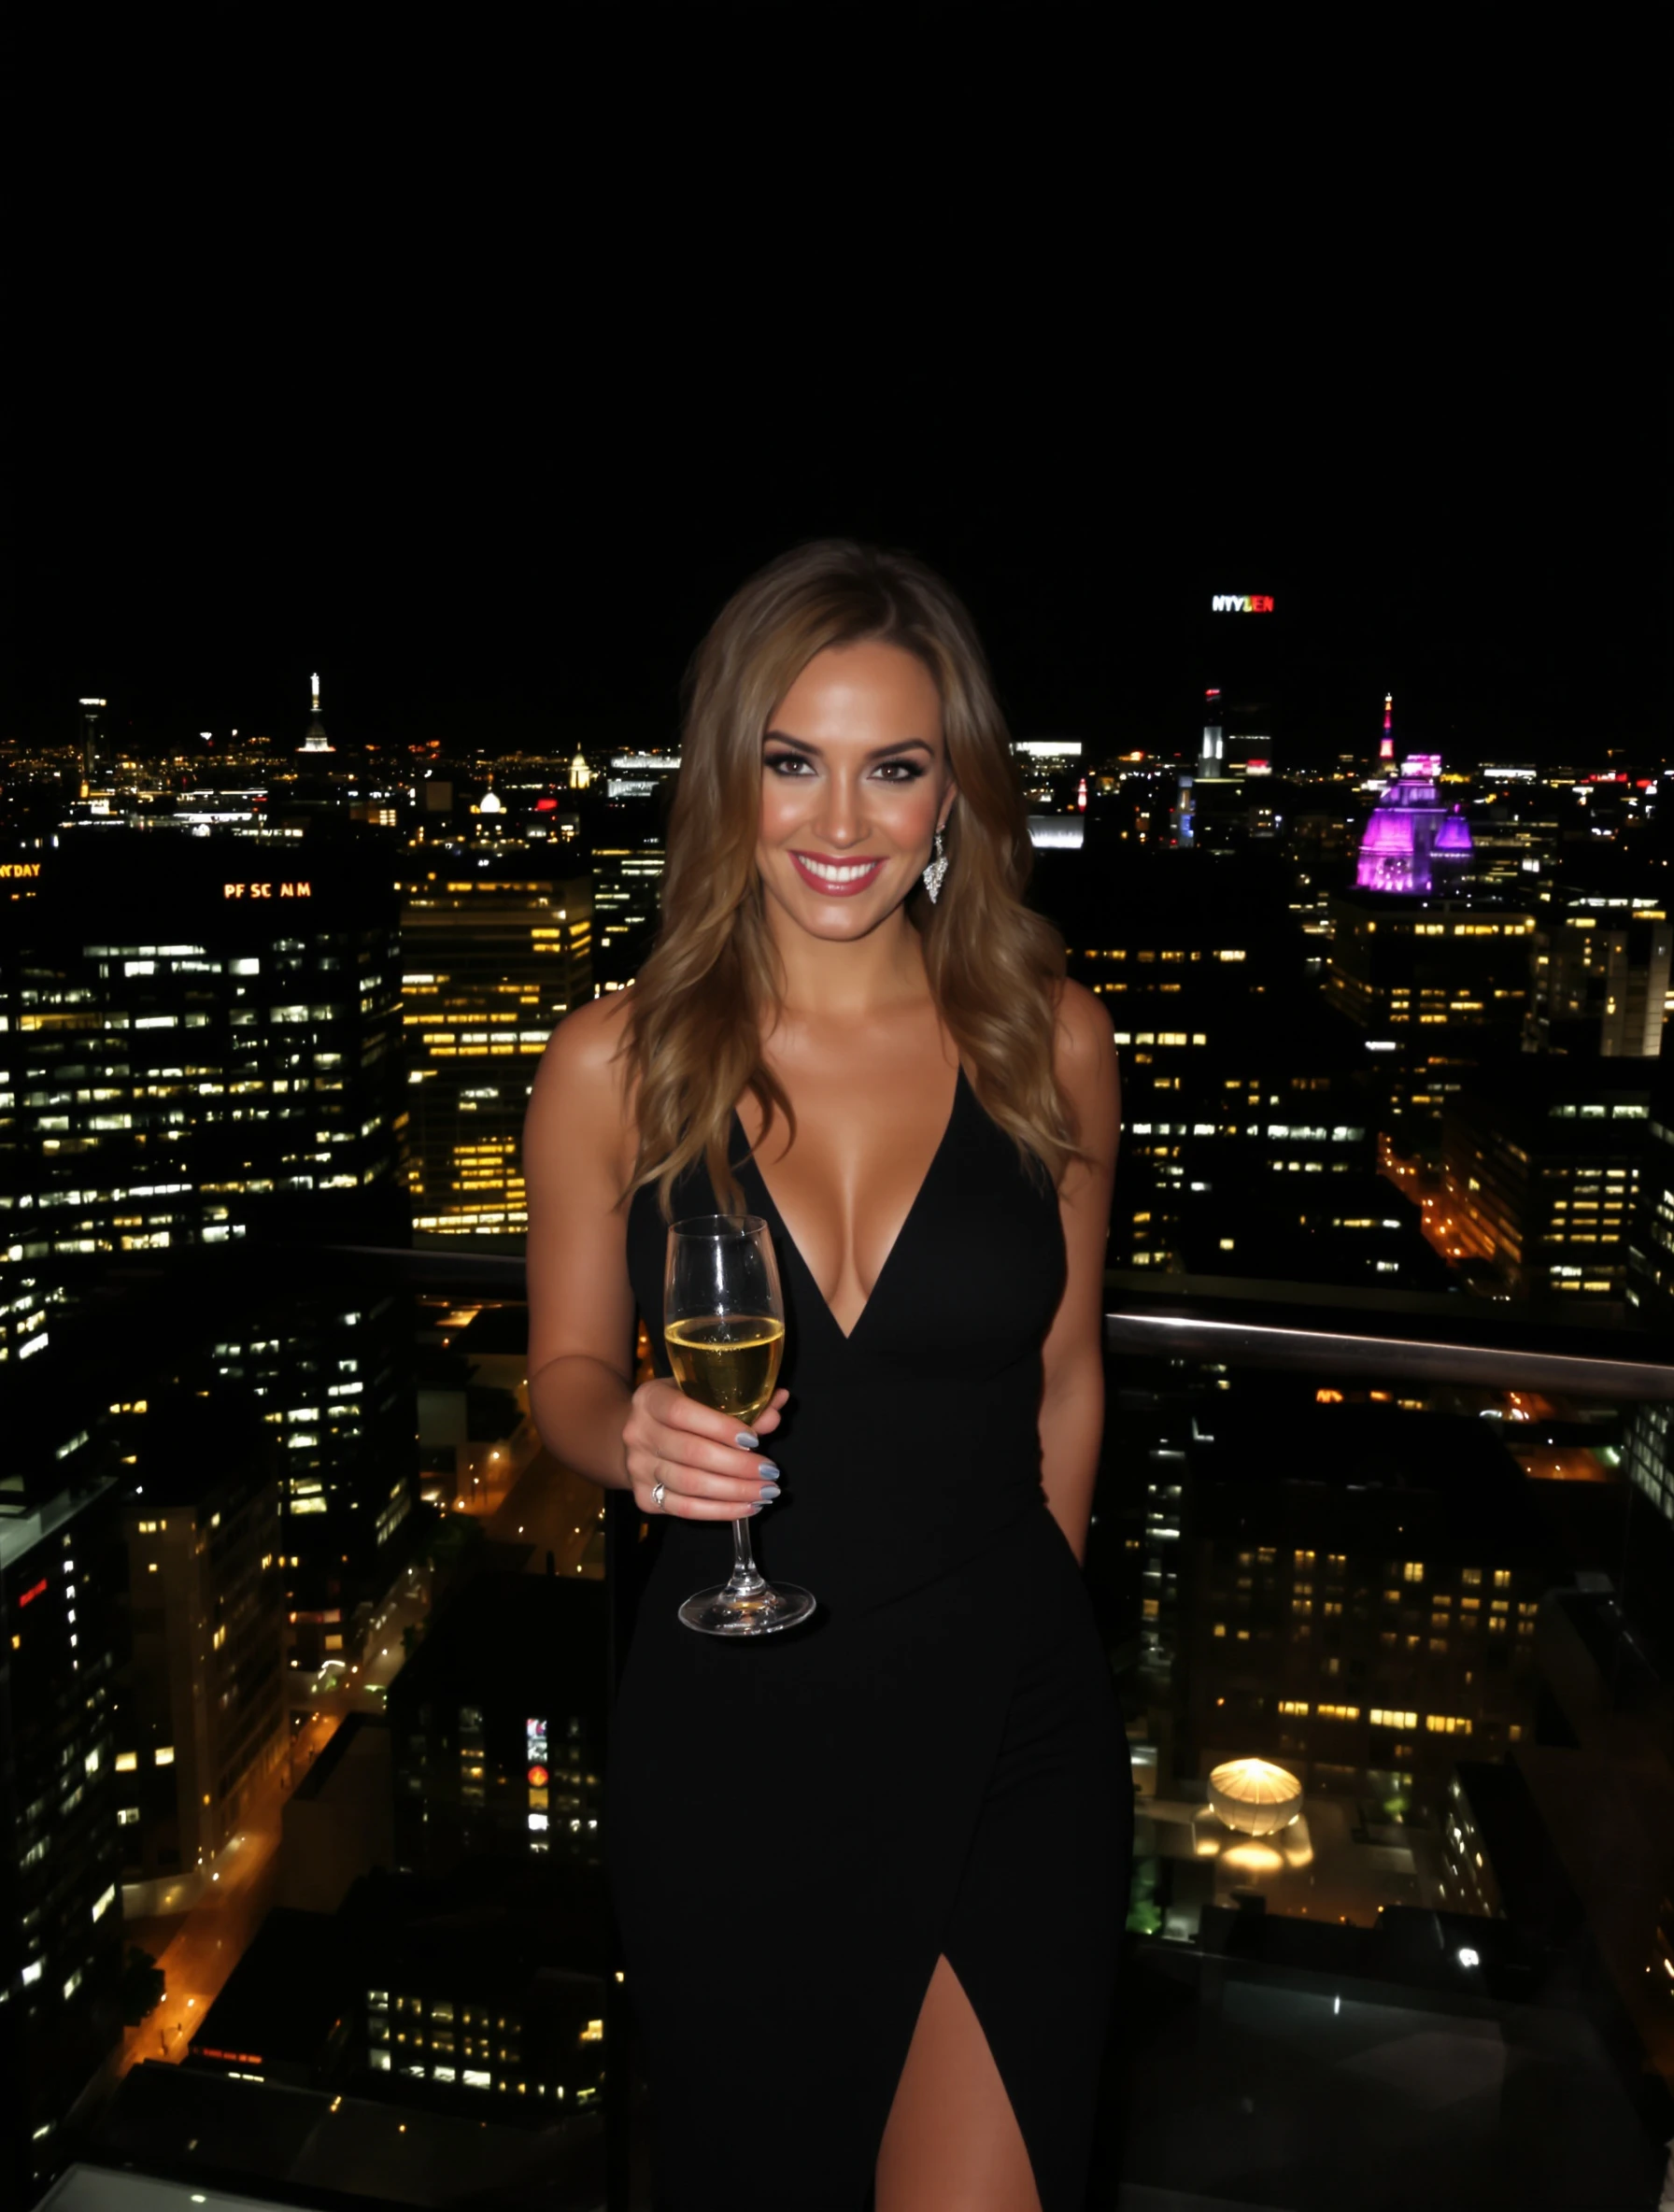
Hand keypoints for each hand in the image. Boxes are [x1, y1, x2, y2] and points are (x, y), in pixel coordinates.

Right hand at [623, 1378, 788, 1519]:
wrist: (635, 1437)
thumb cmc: (679, 1413)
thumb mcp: (701, 1397)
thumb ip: (740, 1402)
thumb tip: (780, 1400)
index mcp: (650, 1399)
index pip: (682, 1412)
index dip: (720, 1427)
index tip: (754, 1439)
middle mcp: (638, 1433)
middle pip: (691, 1453)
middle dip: (738, 1466)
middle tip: (771, 1472)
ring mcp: (638, 1468)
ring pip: (690, 1485)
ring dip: (735, 1492)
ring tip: (766, 1492)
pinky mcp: (643, 1497)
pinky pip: (685, 1509)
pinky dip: (720, 1511)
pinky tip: (747, 1507)